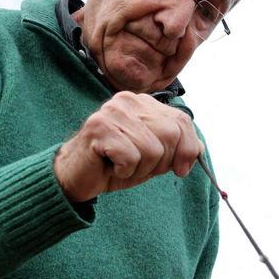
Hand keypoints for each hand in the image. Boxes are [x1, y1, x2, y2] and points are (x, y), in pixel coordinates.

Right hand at [54, 91, 202, 201]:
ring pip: (151, 150)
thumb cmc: (115, 165)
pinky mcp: (98, 128)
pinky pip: (131, 158)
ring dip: (140, 169)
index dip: (188, 149)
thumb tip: (200, 149)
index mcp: (143, 103)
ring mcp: (112, 112)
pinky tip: (110, 166)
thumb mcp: (153, 157)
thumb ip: (176, 148)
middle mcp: (128, 101)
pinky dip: (124, 171)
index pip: (182, 121)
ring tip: (121, 166)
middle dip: (161, 161)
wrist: (77, 177)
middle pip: (170, 134)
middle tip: (138, 166)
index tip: (181, 170)